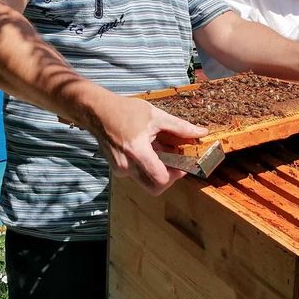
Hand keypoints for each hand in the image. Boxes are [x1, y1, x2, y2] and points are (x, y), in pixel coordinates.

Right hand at [82, 91, 207, 195]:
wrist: (97, 111)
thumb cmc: (124, 111)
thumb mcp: (155, 116)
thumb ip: (179, 127)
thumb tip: (201, 132)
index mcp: (137, 152)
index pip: (161, 179)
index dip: (176, 176)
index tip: (183, 165)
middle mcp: (127, 165)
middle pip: (154, 188)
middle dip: (167, 179)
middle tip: (175, 165)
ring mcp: (120, 169)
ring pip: (145, 181)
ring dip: (156, 171)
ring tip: (160, 152)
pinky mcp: (117, 169)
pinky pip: (136, 175)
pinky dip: (145, 167)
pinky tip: (147, 150)